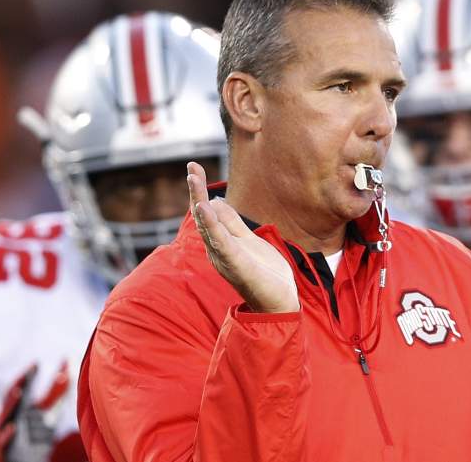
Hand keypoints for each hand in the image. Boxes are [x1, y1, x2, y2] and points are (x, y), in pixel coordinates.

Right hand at [0, 364, 67, 461]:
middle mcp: (7, 418)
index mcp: (16, 408)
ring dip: (11, 404)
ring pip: (3, 417)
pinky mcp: (0, 450)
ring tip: (19, 392)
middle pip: (10, 398)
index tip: (36, 363)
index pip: (21, 388)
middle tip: (26, 373)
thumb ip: (53, 397)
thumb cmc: (25, 436)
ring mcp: (1, 433)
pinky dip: (6, 435)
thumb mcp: (41, 416)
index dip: (27, 376)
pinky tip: (13, 428)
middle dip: (18, 384)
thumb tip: (66, 375)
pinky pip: (1, 442)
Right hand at [186, 162, 298, 313]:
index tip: (194, 168)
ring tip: (193, 179)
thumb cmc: (263, 273)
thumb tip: (216, 201)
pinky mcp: (236, 264)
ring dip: (199, 201)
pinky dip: (211, 224)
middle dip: (196, 191)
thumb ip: (232, 223)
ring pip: (208, 226)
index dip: (199, 190)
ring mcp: (224, 257)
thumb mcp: (248, 240)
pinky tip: (205, 208)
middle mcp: (217, 249)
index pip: (206, 212)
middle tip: (191, 167)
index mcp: (220, 242)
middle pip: (202, 216)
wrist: (279, 302)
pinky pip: (221, 241)